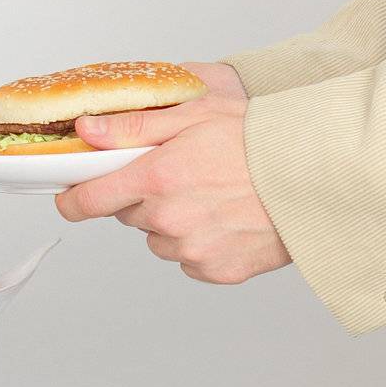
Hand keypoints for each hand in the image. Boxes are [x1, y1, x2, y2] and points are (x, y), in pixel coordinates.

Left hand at [52, 63, 290, 284]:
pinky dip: (200, 243)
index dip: (72, 199)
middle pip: (128, 215)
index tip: (69, 197)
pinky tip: (226, 219)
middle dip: (142, 197)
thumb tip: (84, 130)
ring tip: (212, 196)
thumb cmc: (260, 140)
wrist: (318, 175)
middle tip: (181, 175)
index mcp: (155, 179)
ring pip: (159, 238)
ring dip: (172, 222)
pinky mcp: (216, 270)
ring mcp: (192, 249)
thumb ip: (131, 127)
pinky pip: (189, 259)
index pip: (87, 200)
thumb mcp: (192, 116)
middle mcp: (168, 219)